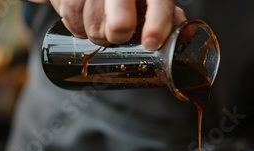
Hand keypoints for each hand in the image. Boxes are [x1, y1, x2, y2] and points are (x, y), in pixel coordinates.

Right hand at [33, 0, 185, 49]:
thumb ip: (165, 13)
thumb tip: (182, 35)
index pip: (158, 3)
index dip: (157, 25)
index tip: (151, 43)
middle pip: (120, 25)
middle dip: (119, 36)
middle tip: (119, 32)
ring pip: (94, 28)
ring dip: (97, 34)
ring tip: (101, 21)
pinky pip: (71, 20)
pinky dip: (77, 26)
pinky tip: (84, 17)